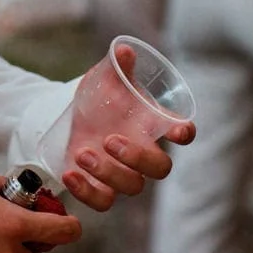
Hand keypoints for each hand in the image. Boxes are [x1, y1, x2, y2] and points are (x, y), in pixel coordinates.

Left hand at [61, 43, 195, 211]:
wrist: (69, 116)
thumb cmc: (99, 97)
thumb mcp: (105, 79)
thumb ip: (117, 67)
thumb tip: (124, 50)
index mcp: (150, 124)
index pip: (180, 132)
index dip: (184, 132)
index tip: (179, 131)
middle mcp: (142, 151)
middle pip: (160, 169)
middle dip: (138, 158)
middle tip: (110, 141)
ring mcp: (123, 172)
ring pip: (132, 186)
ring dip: (108, 172)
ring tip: (83, 152)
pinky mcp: (100, 187)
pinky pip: (103, 201)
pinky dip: (87, 192)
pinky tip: (70, 173)